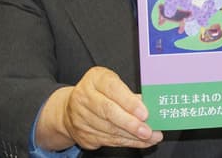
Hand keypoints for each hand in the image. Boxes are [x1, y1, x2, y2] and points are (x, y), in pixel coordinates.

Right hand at [36, 66, 162, 150]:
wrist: (71, 108)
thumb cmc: (99, 93)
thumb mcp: (113, 85)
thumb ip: (129, 94)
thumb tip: (150, 106)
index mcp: (95, 79)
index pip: (113, 89)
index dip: (129, 102)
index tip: (144, 113)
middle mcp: (84, 96)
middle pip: (109, 111)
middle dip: (131, 123)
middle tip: (149, 130)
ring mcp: (81, 116)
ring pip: (110, 129)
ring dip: (133, 136)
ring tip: (150, 137)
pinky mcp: (83, 133)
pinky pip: (108, 140)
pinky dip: (127, 142)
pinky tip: (140, 142)